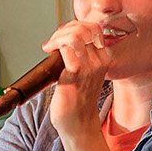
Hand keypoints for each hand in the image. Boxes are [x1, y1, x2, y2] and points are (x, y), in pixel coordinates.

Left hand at [41, 19, 113, 147]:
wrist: (78, 124)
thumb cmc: (77, 100)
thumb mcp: (85, 74)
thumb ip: (80, 56)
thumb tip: (63, 39)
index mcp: (104, 59)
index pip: (93, 28)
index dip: (75, 26)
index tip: (62, 36)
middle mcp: (99, 61)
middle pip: (84, 28)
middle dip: (65, 28)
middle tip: (54, 41)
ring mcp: (88, 67)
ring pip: (75, 34)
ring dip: (58, 35)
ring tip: (50, 45)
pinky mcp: (75, 74)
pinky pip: (66, 47)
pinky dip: (54, 43)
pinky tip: (47, 50)